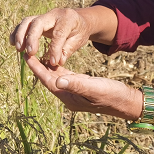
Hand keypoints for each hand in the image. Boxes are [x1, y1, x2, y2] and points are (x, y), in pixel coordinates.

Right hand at [10, 8, 93, 66]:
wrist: (78, 19)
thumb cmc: (79, 31)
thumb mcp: (79, 39)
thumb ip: (68, 50)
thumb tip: (57, 62)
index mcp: (68, 18)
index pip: (58, 33)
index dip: (55, 49)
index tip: (53, 63)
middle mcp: (53, 14)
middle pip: (38, 23)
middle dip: (32, 38)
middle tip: (30, 53)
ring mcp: (43, 16)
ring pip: (27, 21)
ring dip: (20, 35)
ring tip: (19, 49)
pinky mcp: (36, 20)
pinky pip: (23, 24)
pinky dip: (16, 33)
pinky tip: (13, 43)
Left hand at [24, 54, 141, 120]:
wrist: (127, 102)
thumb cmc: (113, 95)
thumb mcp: (95, 88)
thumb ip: (77, 84)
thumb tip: (58, 80)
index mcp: (69, 97)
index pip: (48, 81)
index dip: (37, 69)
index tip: (26, 57)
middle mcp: (68, 96)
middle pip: (48, 79)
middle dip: (38, 66)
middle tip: (27, 51)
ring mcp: (74, 93)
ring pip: (56, 78)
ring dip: (47, 66)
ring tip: (37, 53)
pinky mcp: (80, 88)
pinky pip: (65, 77)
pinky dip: (59, 68)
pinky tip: (56, 60)